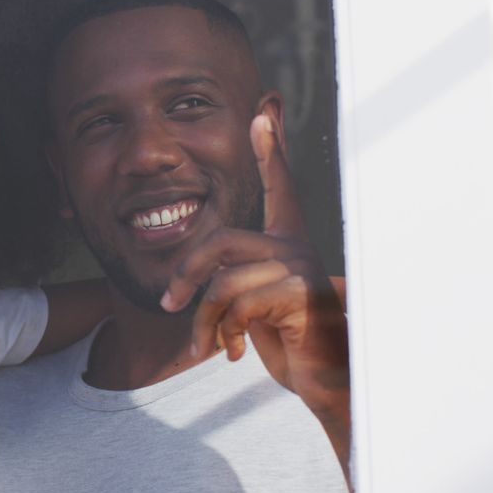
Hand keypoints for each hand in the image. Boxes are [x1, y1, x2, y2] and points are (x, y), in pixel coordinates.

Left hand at [160, 114, 348, 415]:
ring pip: (223, 281)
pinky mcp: (300, 295)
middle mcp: (296, 247)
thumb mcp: (251, 307)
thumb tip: (190, 286)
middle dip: (184, 273)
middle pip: (220, 241)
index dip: (270, 151)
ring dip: (203, 321)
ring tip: (203, 347)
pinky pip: (238, 304)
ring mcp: (300, 268)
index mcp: (287, 243)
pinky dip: (224, 333)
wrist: (325, 380)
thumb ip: (230, 283)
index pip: (278, 188)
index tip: (262, 112)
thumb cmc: (288, 342)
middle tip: (167, 304)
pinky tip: (232, 352)